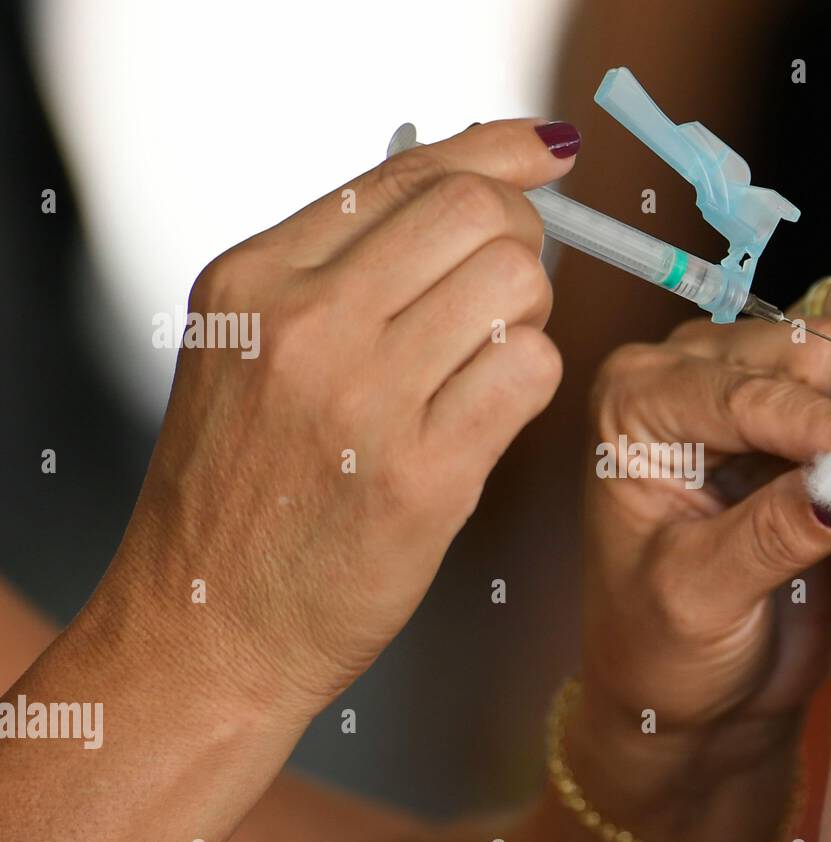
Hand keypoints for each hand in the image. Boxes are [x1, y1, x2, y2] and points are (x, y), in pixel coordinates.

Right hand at [92, 119, 577, 720]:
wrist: (210, 627)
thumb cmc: (242, 495)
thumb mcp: (251, 352)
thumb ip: (339, 274)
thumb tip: (466, 200)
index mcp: (255, 278)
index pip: (405, 172)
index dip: (498, 152)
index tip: (547, 153)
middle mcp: (305, 322)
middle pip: (476, 213)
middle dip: (522, 239)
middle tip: (509, 290)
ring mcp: (364, 397)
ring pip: (517, 284)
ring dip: (527, 318)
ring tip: (483, 365)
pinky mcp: (422, 474)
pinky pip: (531, 371)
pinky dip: (530, 381)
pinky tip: (490, 413)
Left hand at [574, 267, 830, 788]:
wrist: (698, 693)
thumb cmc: (662, 648)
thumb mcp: (699, 599)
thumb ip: (770, 533)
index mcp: (636, 404)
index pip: (738, 394)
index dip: (809, 421)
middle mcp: (692, 375)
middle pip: (801, 352)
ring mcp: (759, 385)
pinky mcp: (816, 413)